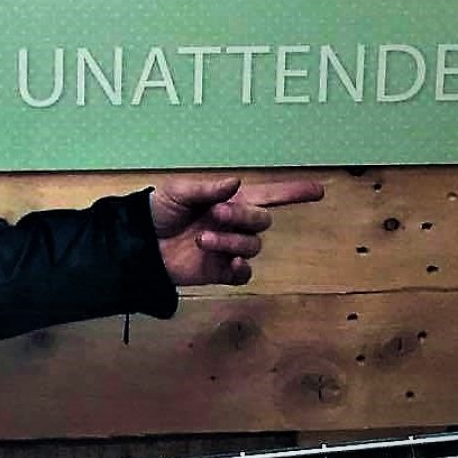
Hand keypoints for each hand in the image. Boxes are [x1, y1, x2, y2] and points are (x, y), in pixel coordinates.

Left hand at [150, 175, 324, 286]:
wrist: (139, 243)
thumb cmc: (159, 211)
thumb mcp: (178, 191)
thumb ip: (207, 188)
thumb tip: (235, 183)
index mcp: (230, 200)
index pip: (269, 195)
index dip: (293, 192)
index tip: (318, 190)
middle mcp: (235, 224)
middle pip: (261, 220)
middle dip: (242, 216)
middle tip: (216, 213)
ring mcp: (229, 248)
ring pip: (251, 246)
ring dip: (231, 241)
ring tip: (203, 239)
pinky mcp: (220, 272)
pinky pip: (244, 273)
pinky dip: (240, 269)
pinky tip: (230, 264)